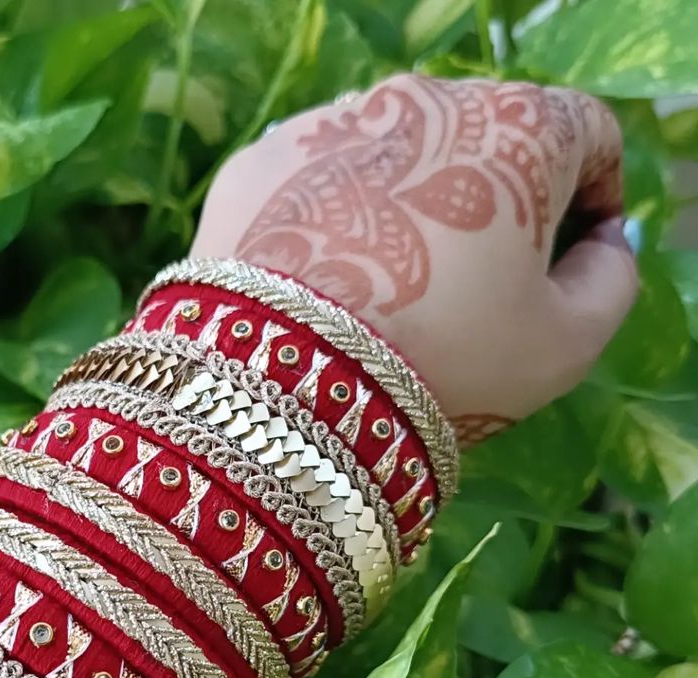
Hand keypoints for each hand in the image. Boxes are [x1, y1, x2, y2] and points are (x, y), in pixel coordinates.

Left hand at [190, 75, 637, 443]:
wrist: (285, 387)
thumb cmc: (446, 365)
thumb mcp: (565, 345)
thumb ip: (610, 280)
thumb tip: (601, 243)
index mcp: (519, 127)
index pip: (585, 137)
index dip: (588, 202)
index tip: (560, 264)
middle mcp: (421, 101)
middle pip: (482, 141)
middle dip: (491, 206)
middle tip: (468, 295)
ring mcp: (328, 124)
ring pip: (391, 159)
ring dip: (403, 207)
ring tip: (385, 293)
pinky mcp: (255, 162)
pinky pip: (311, 184)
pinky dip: (325, 222)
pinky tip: (321, 285)